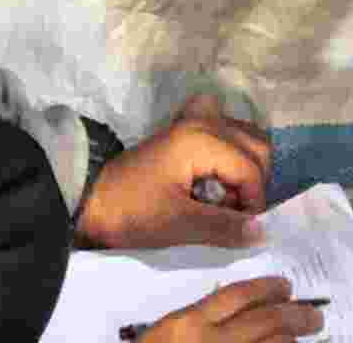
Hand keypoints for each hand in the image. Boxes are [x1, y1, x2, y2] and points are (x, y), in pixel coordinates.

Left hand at [77, 93, 274, 250]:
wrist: (89, 200)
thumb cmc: (131, 212)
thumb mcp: (177, 225)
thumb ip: (223, 226)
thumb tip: (263, 231)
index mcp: (201, 139)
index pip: (251, 168)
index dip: (253, 202)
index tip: (240, 228)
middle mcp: (203, 121)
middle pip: (256, 146)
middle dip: (253, 183)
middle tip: (232, 212)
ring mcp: (194, 120)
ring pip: (245, 137)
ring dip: (244, 169)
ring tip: (222, 199)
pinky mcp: (185, 128)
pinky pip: (225, 131)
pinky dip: (230, 152)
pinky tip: (216, 175)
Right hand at [136, 279, 325, 342]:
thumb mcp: (170, 335)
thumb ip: (201, 322)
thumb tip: (244, 311)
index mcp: (189, 324)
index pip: (238, 295)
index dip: (268, 287)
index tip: (286, 286)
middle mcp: (210, 342)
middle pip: (266, 320)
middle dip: (296, 314)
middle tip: (314, 315)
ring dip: (291, 341)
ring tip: (301, 338)